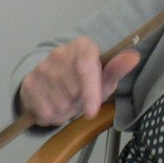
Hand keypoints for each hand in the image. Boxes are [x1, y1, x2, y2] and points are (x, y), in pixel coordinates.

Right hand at [19, 37, 139, 125]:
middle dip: (80, 102)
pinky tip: (55, 104)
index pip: (86, 68)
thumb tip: (134, 56)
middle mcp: (60, 53)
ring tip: (68, 100)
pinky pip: (46, 112)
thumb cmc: (86, 78)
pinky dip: (54, 116)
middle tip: (81, 97)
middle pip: (74, 91)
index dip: (90, 92)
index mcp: (83, 47)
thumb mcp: (104, 75)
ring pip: (60, 104)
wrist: (51, 78)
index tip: (92, 111)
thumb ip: (118, 68)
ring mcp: (42, 68)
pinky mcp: (29, 84)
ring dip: (67, 110)